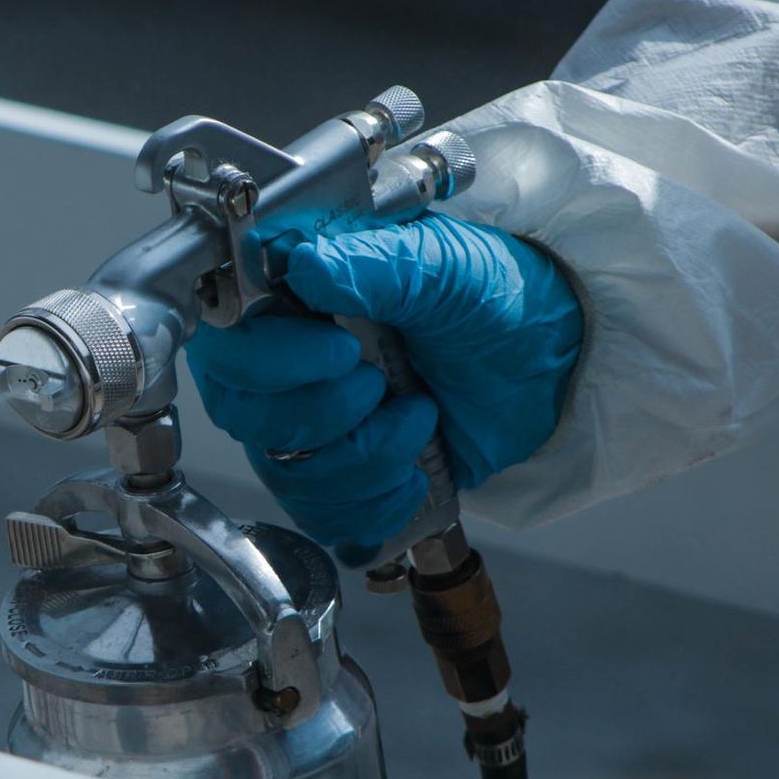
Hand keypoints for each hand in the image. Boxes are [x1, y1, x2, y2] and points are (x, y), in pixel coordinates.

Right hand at [187, 213, 581, 559]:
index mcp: (295, 301)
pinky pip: (323, 515)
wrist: (552, 360)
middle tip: (382, 386)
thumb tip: (304, 265)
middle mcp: (288, 366)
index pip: (227, 344)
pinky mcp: (343, 475)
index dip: (270, 361)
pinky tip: (413, 469)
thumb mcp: (442, 264)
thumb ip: (372, 263)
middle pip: (247, 417)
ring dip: (361, 459)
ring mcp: (312, 425)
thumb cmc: (494, 294)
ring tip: (417, 420)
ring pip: (286, 472)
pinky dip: (375, 501)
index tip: (341, 349)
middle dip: (324, 415)